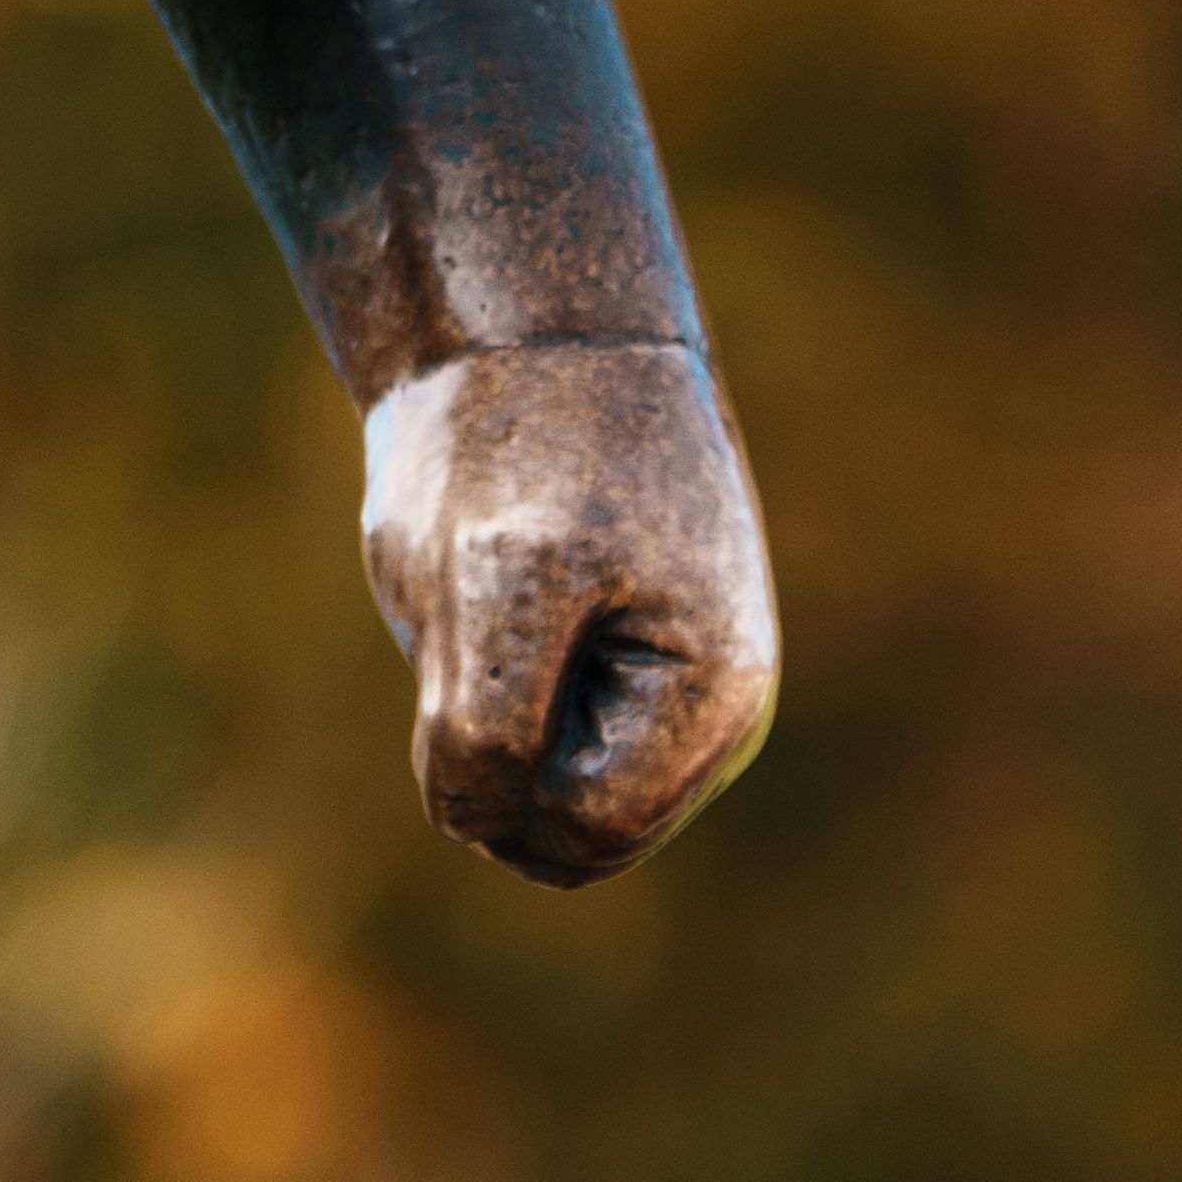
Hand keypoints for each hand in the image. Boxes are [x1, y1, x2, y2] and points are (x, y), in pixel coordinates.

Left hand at [358, 336, 776, 888]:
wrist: (531, 337)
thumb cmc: (518, 450)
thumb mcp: (490, 582)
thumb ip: (485, 728)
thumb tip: (474, 821)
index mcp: (714, 703)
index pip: (587, 833)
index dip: (499, 785)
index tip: (467, 666)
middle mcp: (710, 723)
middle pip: (573, 844)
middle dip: (497, 769)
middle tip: (471, 639)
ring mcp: (665, 707)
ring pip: (543, 808)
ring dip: (485, 736)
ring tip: (488, 618)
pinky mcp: (611, 685)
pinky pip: (528, 756)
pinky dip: (481, 706)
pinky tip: (489, 616)